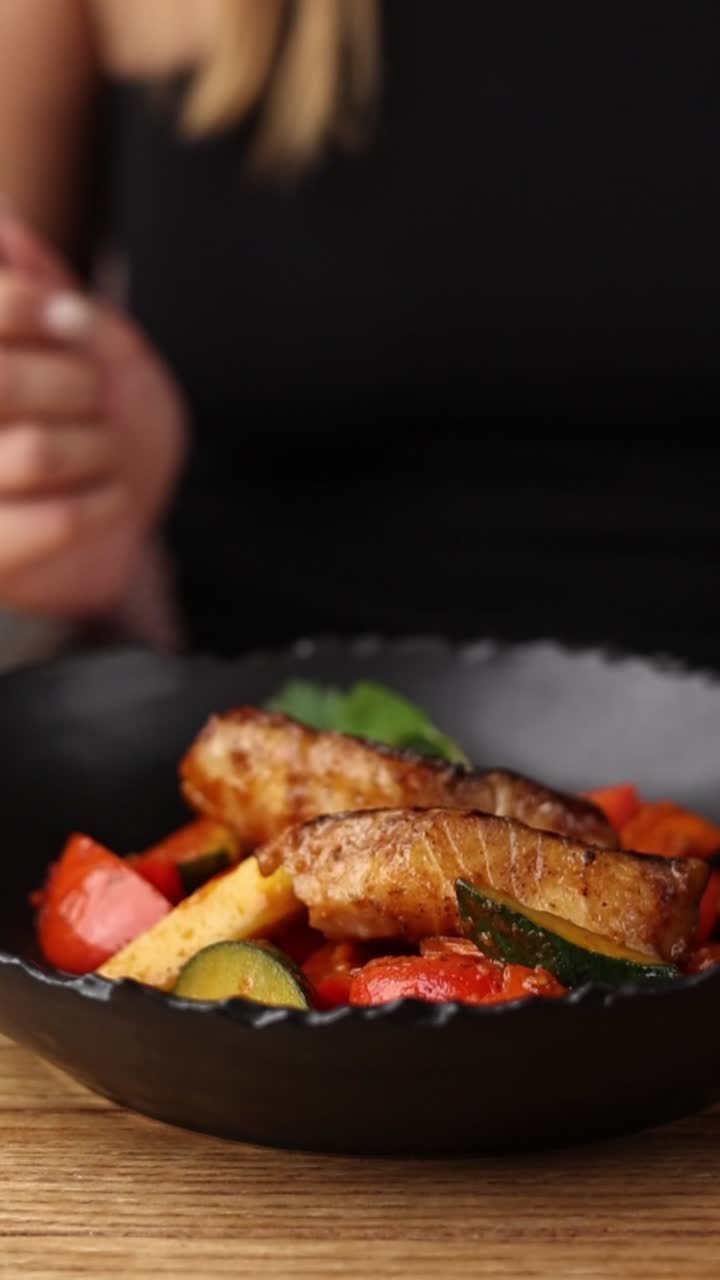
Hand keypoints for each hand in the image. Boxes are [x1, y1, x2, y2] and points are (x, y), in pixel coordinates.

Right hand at [0, 214, 186, 613]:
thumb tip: (3, 221)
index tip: (69, 320)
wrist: (123, 516)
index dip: (20, 307)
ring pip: (37, 450)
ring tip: (104, 447)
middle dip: (71, 381)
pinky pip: (56, 520)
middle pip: (2, 385)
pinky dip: (106, 500)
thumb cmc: (91, 412)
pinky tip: (114, 494)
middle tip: (94, 396)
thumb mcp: (77, 339)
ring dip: (97, 442)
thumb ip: (34, 281)